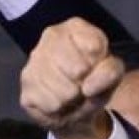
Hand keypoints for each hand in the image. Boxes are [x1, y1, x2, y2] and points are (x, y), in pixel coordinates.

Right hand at [19, 18, 123, 138]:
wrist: (76, 107)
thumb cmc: (95, 81)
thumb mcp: (113, 72)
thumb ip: (110, 72)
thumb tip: (87, 88)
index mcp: (74, 27)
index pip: (95, 47)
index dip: (100, 65)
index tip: (96, 67)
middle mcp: (50, 37)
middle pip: (78, 70)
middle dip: (85, 84)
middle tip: (83, 84)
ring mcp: (33, 61)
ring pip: (65, 91)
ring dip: (74, 100)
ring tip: (72, 95)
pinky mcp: (25, 86)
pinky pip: (51, 105)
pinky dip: (60, 110)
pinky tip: (57, 102)